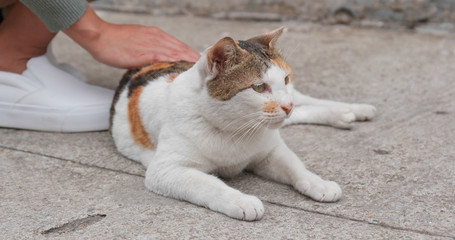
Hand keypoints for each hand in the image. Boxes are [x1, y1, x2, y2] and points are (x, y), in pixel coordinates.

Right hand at [64, 6, 199, 67]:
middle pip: (182, 49)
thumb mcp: (136, 42)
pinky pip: (166, 59)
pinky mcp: (146, 53)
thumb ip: (148, 51)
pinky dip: (176, 64)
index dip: (190, 55)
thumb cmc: (114, 41)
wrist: (99, 35)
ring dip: (189, 63)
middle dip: (194, 59)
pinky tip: (184, 70)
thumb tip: (156, 62)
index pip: (178, 46)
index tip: (198, 64)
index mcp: (156, 35)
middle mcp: (157, 38)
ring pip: (177, 53)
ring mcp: (153, 44)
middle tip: (206, 70)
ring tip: (200, 73)